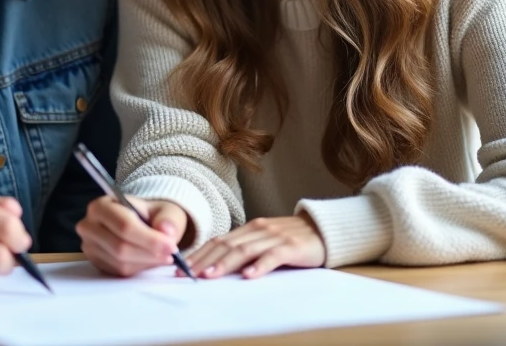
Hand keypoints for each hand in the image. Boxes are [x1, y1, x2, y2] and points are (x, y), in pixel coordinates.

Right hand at [76, 195, 191, 276]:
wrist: (140, 222)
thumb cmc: (150, 214)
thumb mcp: (165, 210)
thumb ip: (168, 219)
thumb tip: (166, 231)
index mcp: (101, 206)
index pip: (124, 225)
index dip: (149, 239)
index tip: (171, 246)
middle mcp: (89, 226)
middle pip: (120, 247)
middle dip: (149, 253)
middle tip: (171, 255)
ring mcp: (90, 246)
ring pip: (120, 263)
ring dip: (146, 262)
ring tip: (163, 257)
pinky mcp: (96, 263)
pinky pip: (119, 272)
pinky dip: (138, 268)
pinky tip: (149, 260)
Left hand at [187, 212, 325, 278]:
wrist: (324, 229)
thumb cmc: (291, 239)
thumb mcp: (264, 241)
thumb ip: (244, 249)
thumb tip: (215, 264)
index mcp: (249, 229)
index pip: (218, 241)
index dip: (198, 254)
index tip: (181, 267)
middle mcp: (258, 230)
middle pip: (226, 245)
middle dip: (204, 260)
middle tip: (187, 274)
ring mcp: (274, 237)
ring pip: (244, 250)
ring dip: (224, 264)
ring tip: (209, 276)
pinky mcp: (291, 247)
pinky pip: (273, 256)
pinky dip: (259, 266)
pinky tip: (248, 276)